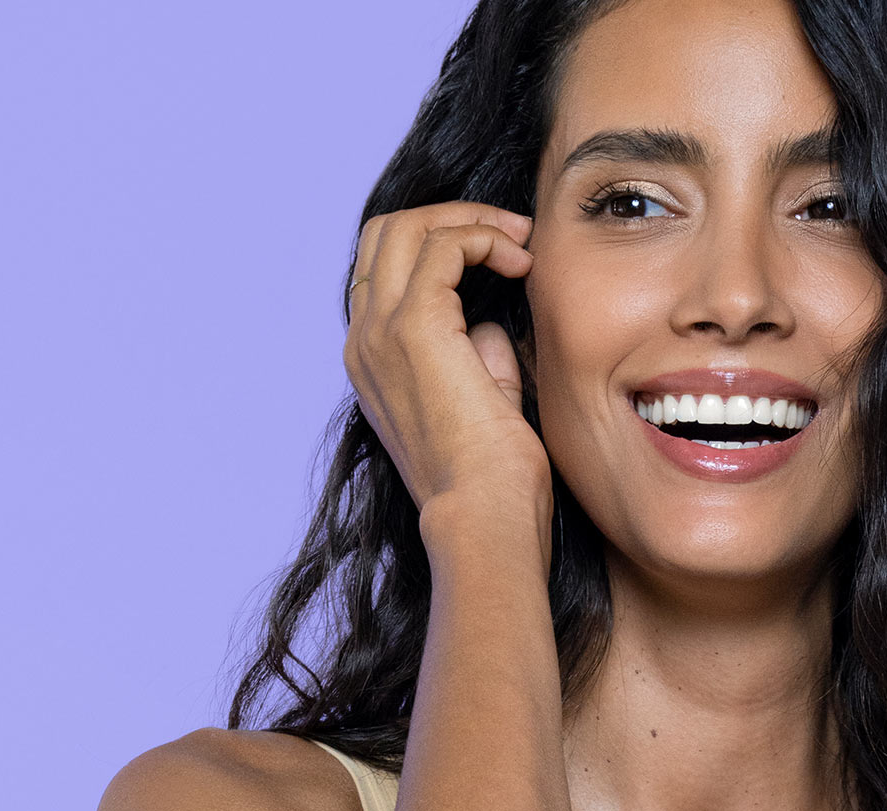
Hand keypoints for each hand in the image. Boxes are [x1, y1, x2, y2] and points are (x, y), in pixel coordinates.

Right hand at [342, 201, 551, 518]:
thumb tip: (491, 321)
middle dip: (452, 217)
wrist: (483, 517)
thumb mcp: (480, 400)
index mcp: (372, 360)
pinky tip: (522, 263)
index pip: (386, 268)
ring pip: (407, 227)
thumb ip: (477, 354)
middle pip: (385, 233)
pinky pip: (443, 247)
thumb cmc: (493, 476)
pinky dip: (485, 238)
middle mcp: (364, 341)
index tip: (502, 253)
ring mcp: (382, 333)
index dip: (440, 243)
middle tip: (512, 233)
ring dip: (470, 220)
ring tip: (521, 241)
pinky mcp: (415, 329)